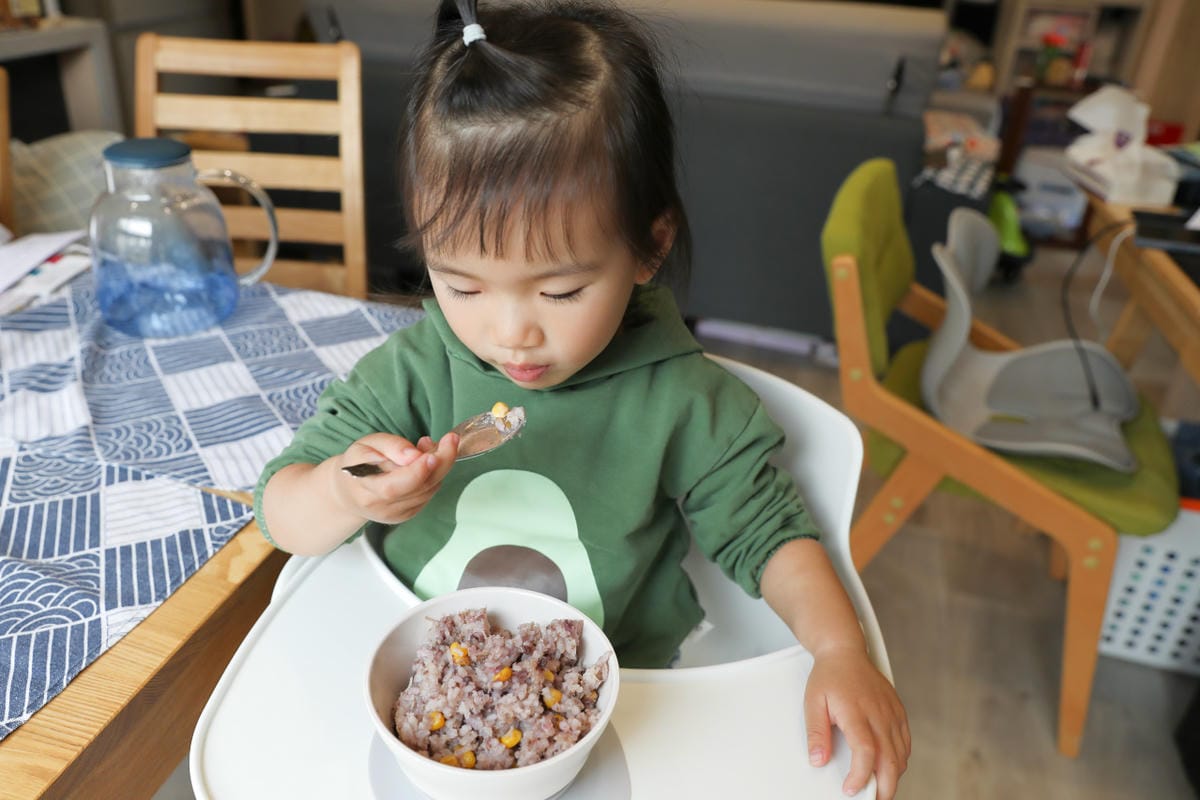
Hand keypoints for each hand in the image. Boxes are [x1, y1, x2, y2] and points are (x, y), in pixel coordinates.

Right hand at [333, 431, 458, 523]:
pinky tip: (425, 462)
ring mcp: (395, 514)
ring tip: (428, 446)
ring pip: (428, 490)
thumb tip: (414, 456)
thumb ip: (390, 446)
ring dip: (438, 466)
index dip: (417, 472)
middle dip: (441, 463)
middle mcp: (380, 506)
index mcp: (365, 488)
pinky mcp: (406, 515)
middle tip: (451, 439)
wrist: (350, 489)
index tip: (433, 454)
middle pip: (418, 488)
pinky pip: (429, 494)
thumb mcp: (366, 444)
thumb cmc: (358, 462)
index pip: (394, 487)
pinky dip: (434, 476)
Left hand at [804, 645, 909, 798]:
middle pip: (890, 760)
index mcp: (856, 712)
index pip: (865, 752)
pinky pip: (905, 743)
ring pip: (901, 755)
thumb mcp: (813, 703)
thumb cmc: (829, 677)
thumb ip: (816, 733)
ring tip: (879, 788)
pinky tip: (889, 767)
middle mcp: (879, 714)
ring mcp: (892, 713)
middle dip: (884, 787)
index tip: (850, 789)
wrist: (845, 652)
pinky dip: (900, 760)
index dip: (860, 775)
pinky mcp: (899, 712)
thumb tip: (818, 759)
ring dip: (893, 776)